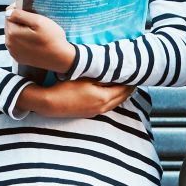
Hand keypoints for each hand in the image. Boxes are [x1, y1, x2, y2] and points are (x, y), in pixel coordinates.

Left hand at [6, 7, 76, 72]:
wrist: (61, 59)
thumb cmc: (52, 39)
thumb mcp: (38, 21)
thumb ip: (20, 14)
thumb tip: (8, 12)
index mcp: (12, 33)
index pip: (9, 15)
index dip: (18, 10)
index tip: (30, 11)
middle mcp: (9, 44)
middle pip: (10, 25)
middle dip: (19, 21)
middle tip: (35, 22)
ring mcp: (14, 52)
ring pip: (13, 35)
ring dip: (21, 31)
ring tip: (35, 32)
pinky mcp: (19, 58)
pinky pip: (17, 44)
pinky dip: (23, 40)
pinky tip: (33, 41)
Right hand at [19, 79, 134, 118]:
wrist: (50, 103)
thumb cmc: (66, 87)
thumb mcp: (85, 77)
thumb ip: (101, 75)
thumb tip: (114, 71)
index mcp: (104, 98)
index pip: (123, 89)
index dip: (130, 81)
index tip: (134, 72)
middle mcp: (103, 107)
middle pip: (122, 97)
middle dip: (129, 88)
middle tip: (134, 78)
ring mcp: (96, 112)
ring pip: (115, 103)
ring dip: (121, 94)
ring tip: (125, 85)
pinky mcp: (89, 113)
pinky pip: (107, 106)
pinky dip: (113, 99)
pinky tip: (111, 93)